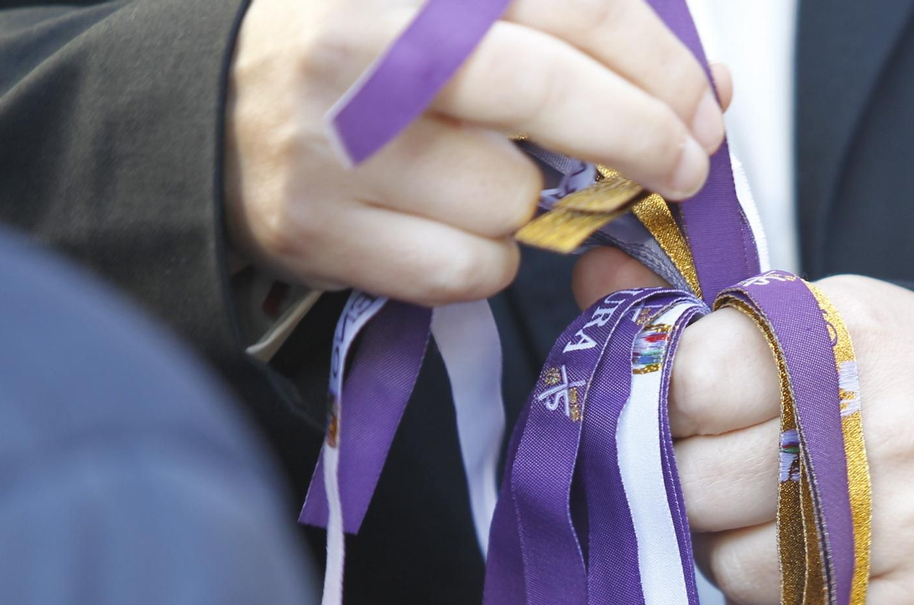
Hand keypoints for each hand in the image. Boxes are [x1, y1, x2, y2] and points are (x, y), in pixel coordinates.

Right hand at [225, 0, 729, 305]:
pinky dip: (482, 258)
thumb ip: (571, 33)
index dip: (660, 62)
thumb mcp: (448, 11)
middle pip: (547, 95)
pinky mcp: (319, 232)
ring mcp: (336, 146)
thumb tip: (709, 87)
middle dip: (643, 136)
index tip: (708, 105)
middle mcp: (367, 51)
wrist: (204, 111)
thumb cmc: (363, 57)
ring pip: (511, 201)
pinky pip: (466, 269)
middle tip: (687, 163)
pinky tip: (445, 223)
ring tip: (486, 178)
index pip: (572, 3)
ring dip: (532, 205)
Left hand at [574, 250, 913, 604]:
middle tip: (718, 470)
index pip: (690, 385)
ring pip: (736, 568)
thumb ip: (701, 311)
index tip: (677, 412)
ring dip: (727, 551)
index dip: (662, 407)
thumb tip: (595, 279)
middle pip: (701, 487)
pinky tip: (803, 564)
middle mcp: (880, 430)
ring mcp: (913, 519)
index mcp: (842, 340)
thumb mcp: (815, 316)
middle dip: (687, 486)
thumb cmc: (896, 375)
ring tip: (766, 517)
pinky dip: (773, 603)